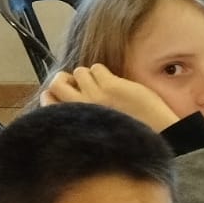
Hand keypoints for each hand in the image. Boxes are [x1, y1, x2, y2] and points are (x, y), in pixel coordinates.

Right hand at [41, 64, 180, 131]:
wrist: (156, 135)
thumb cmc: (125, 134)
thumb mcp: (93, 130)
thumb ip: (79, 115)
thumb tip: (65, 94)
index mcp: (75, 124)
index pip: (47, 102)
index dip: (54, 94)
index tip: (65, 93)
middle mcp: (80, 110)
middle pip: (56, 83)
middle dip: (64, 78)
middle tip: (78, 81)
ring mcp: (95, 96)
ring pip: (79, 72)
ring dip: (89, 74)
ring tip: (103, 85)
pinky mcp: (111, 86)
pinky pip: (97, 68)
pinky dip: (103, 72)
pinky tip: (114, 83)